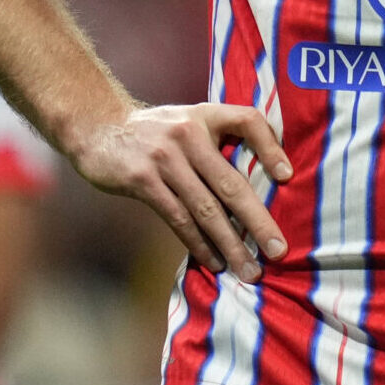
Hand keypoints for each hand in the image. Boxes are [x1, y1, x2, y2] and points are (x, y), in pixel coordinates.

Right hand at [68, 103, 292, 279]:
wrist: (97, 127)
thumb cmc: (154, 131)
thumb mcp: (188, 121)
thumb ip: (217, 141)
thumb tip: (261, 181)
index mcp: (205, 115)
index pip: (248, 120)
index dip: (271, 146)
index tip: (287, 177)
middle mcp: (189, 134)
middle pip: (231, 183)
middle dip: (257, 221)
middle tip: (278, 251)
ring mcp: (165, 158)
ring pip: (206, 209)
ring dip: (231, 244)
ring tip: (250, 270)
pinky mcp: (143, 181)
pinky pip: (179, 219)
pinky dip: (199, 244)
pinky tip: (215, 262)